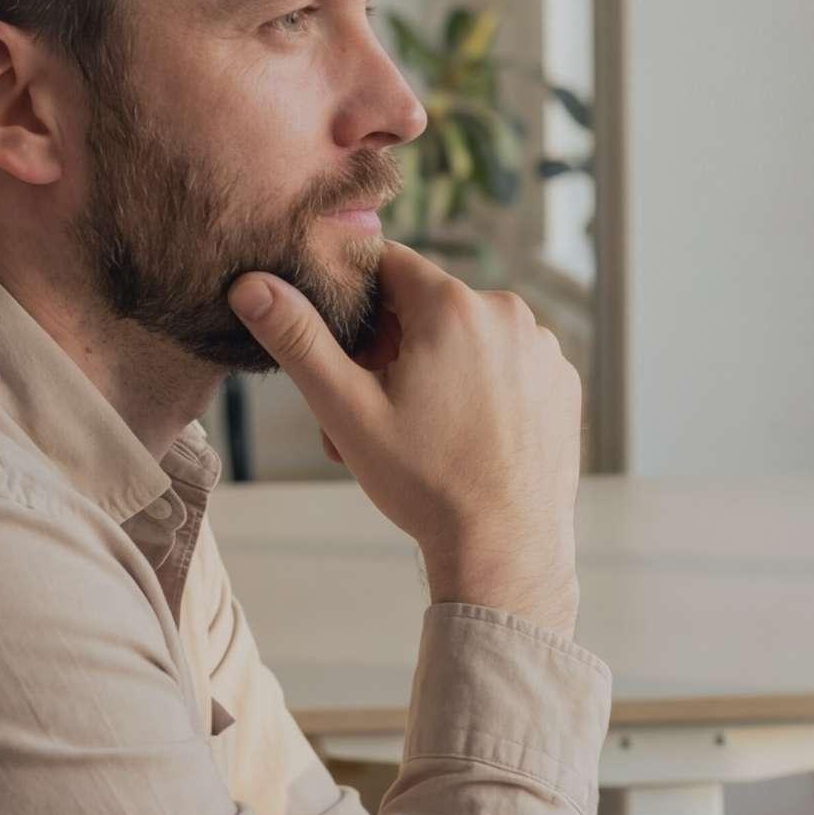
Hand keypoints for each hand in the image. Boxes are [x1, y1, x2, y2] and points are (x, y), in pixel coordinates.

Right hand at [228, 244, 582, 635]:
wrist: (506, 549)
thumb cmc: (424, 483)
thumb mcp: (347, 411)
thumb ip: (298, 339)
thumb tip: (251, 284)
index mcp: (453, 306)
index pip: (388, 265)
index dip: (360, 307)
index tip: (353, 355)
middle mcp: (508, 312)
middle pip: (429, 305)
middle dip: (396, 347)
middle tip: (376, 410)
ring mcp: (543, 348)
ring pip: (470, 336)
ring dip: (440, 366)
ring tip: (422, 431)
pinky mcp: (563, 381)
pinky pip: (509, 364)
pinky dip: (483, 387)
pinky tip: (467, 436)